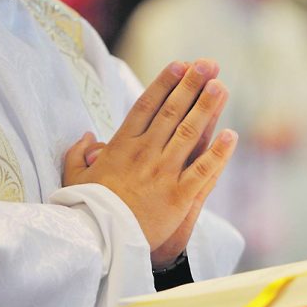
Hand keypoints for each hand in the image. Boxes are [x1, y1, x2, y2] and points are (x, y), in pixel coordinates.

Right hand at [63, 59, 236, 267]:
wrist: (98, 241)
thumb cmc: (87, 210)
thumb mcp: (75, 178)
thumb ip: (79, 154)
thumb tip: (87, 136)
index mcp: (122, 147)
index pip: (146, 107)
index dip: (165, 83)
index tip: (180, 65)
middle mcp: (145, 154)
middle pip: (172, 113)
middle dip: (191, 86)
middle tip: (208, 64)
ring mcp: (163, 173)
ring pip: (189, 134)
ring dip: (206, 108)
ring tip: (220, 86)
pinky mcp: (178, 196)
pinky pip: (203, 170)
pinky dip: (218, 153)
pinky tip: (232, 135)